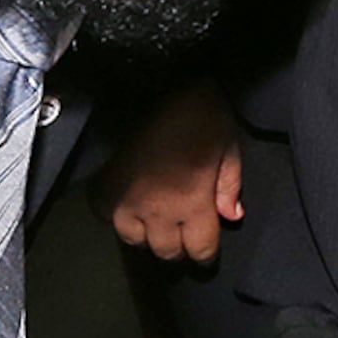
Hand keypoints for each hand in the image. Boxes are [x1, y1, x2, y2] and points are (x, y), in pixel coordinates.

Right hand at [102, 82, 242, 265]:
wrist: (158, 83)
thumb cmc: (200, 112)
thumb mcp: (228, 146)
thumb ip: (230, 186)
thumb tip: (232, 216)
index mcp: (193, 203)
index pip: (200, 250)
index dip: (206, 254)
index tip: (205, 251)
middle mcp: (159, 210)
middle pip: (167, 252)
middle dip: (179, 247)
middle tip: (183, 234)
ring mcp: (127, 200)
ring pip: (134, 240)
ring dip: (147, 234)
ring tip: (154, 220)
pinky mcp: (106, 186)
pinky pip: (106, 216)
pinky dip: (116, 214)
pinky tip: (128, 204)